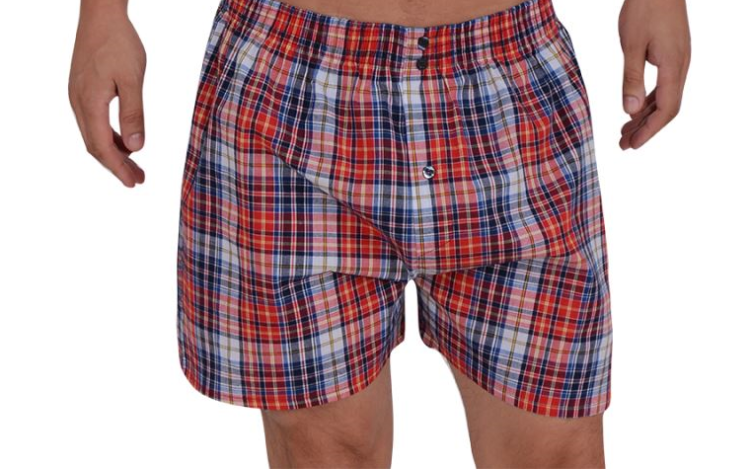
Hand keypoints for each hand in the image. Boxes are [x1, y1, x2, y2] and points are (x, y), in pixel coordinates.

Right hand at [68, 4, 146, 186]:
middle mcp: (79, 103)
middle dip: (117, 166)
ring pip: (94, 135)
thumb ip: (134, 114)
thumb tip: (137, 148)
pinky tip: (126, 141)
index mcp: (90, 103)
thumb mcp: (133, 80)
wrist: (100, 15)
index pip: (102, 147)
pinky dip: (110, 137)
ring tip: (136, 166)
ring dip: (114, 153)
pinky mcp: (82, 90)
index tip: (134, 183)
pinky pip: (93, 122)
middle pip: (95, 146)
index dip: (118, 168)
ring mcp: (78, 96)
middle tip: (138, 180)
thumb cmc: (119, 43)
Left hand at [618, 0, 690, 149]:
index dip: (649, 130)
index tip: (632, 145)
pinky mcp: (672, 55)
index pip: (666, 109)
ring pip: (664, 98)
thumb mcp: (631, 45)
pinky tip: (634, 109)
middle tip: (623, 145)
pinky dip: (647, 101)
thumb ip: (631, 79)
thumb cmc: (644, 8)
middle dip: (645, 129)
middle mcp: (680, 66)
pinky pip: (663, 86)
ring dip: (645, 117)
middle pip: (666, 108)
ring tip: (624, 132)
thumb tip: (629, 111)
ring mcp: (678, 61)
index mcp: (673, 66)